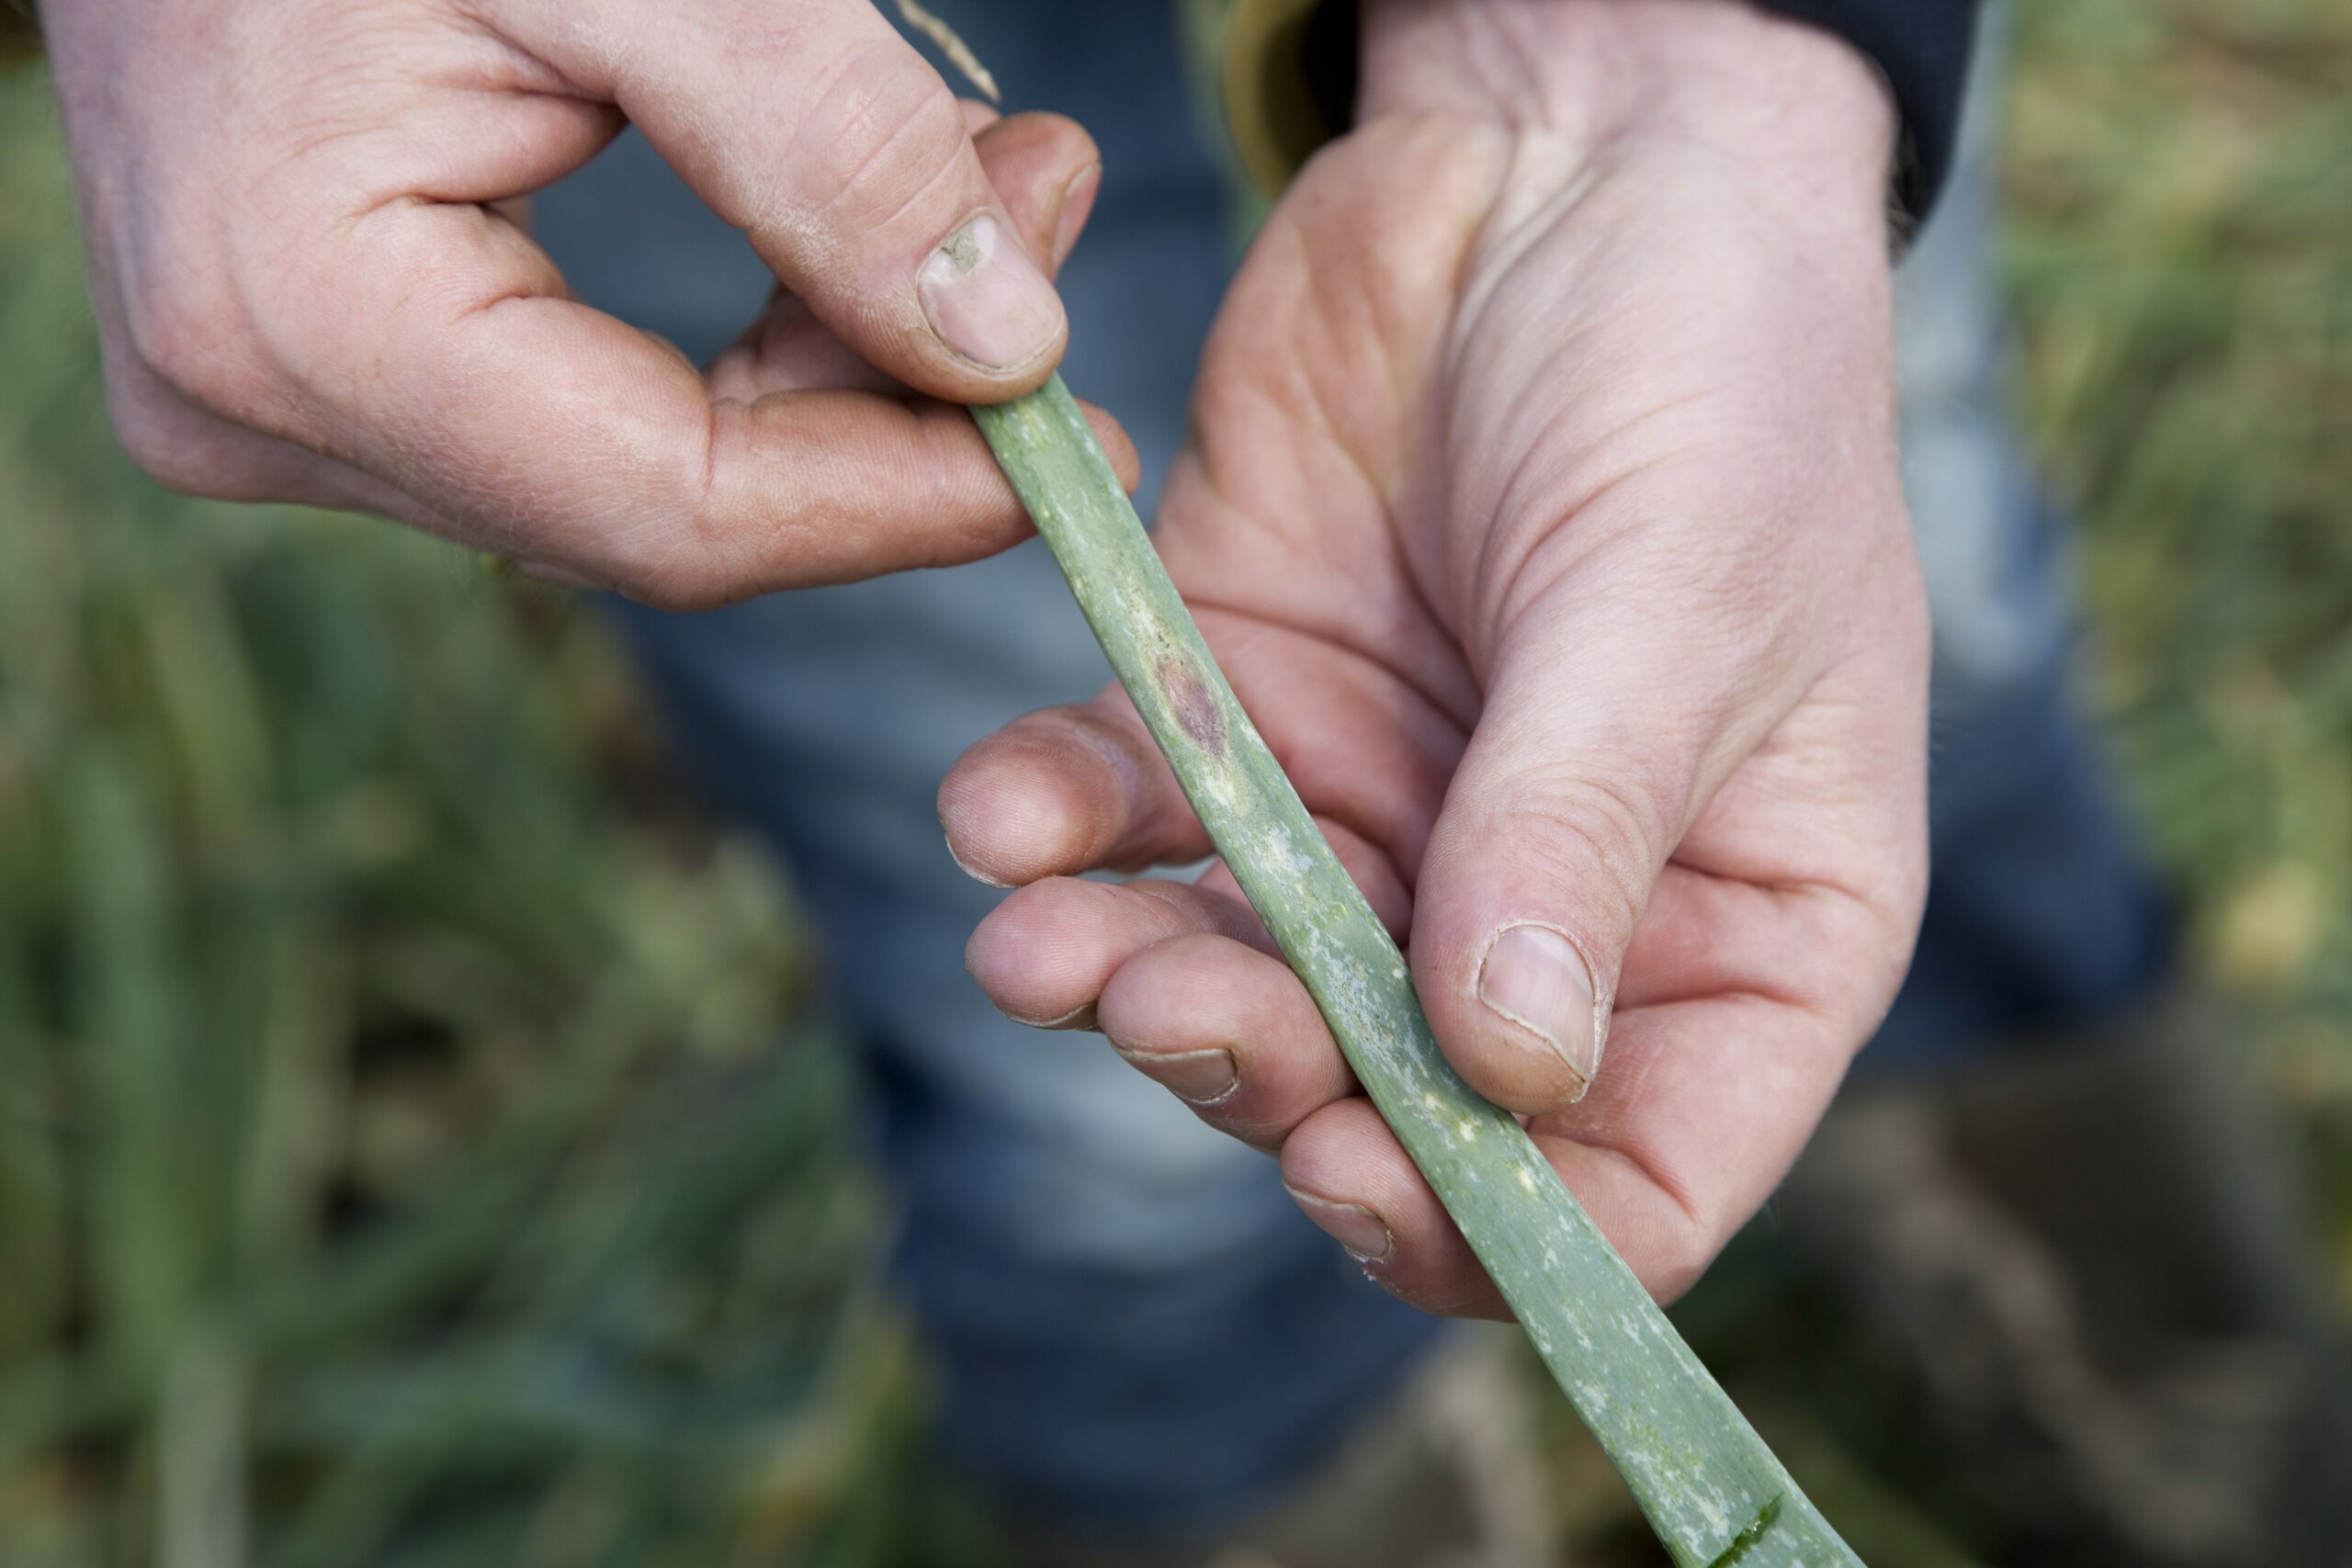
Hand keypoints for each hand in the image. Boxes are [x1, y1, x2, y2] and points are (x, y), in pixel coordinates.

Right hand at [46, 0, 1132, 603]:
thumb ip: (822, 143)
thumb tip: (1011, 352)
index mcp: (299, 320)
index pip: (673, 509)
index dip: (905, 494)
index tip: (1086, 439)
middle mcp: (261, 410)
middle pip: (669, 504)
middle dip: (896, 398)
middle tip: (1047, 212)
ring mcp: (276, 400)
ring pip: (646, 465)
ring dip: (841, 351)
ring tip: (991, 182)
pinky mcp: (324, 367)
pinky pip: (589, 408)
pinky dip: (751, 333)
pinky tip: (863, 228)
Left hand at [941, 0, 1928, 1312]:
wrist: (1568, 159)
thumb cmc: (1713, 371)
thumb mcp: (1678, 604)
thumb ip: (1576, 838)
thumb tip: (1500, 1077)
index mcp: (1737, 931)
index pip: (1636, 1180)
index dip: (1489, 1225)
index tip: (1349, 1169)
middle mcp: (1550, 913)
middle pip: (1398, 1102)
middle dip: (1267, 1080)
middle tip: (1167, 1004)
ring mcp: (1389, 817)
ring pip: (1242, 978)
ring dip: (1127, 982)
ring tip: (1042, 949)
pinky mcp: (1250, 707)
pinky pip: (1131, 813)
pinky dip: (1056, 825)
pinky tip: (1004, 811)